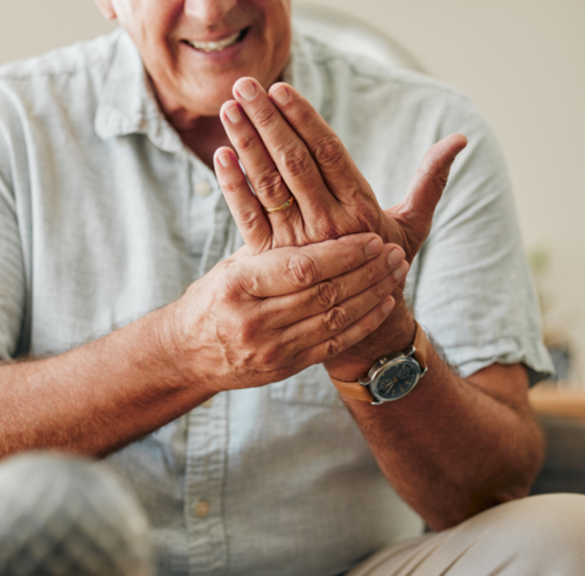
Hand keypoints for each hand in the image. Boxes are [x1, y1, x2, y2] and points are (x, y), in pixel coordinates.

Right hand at [168, 233, 408, 390]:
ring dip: (372, 294)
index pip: (300, 268)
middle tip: (394, 252)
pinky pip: (333, 344)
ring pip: (334, 320)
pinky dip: (363, 323)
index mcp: (239, 285)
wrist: (188, 353)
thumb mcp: (233, 266)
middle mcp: (254, 319)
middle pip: (324, 294)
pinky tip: (383, 303)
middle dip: (366, 272)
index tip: (371, 238)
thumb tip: (305, 199)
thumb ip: (270, 244)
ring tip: (396, 272)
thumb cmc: (215, 297)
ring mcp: (270, 348)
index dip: (342, 254)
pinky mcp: (284, 367)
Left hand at [212, 77, 467, 261]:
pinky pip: (250, 219)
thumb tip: (461, 140)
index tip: (283, 90)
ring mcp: (299, 243)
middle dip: (269, 122)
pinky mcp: (274, 260)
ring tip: (229, 109)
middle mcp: (329, 225)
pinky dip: (234, 187)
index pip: (329, 154)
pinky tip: (221, 157)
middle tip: (246, 86)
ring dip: (247, 145)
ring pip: (269, 186)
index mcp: (361, 210)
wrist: (363, 328)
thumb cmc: (388, 266)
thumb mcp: (414, 224)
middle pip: (294, 164)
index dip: (305, 120)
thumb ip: (431, 179)